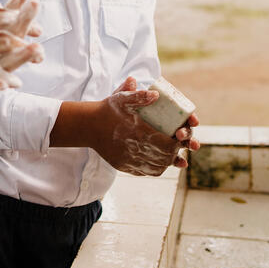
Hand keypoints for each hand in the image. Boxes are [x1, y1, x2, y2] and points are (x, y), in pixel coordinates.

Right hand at [55, 77, 187, 176]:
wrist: (88, 126)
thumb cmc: (107, 110)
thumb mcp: (121, 98)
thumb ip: (139, 96)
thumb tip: (156, 95)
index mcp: (139, 132)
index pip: (167, 144)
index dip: (178, 143)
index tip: (180, 136)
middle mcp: (135, 149)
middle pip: (164, 157)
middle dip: (175, 153)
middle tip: (177, 145)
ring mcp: (129, 160)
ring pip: (157, 168)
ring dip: (167, 162)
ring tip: (170, 155)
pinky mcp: (124, 166)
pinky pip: (144, 172)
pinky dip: (155, 168)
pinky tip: (157, 161)